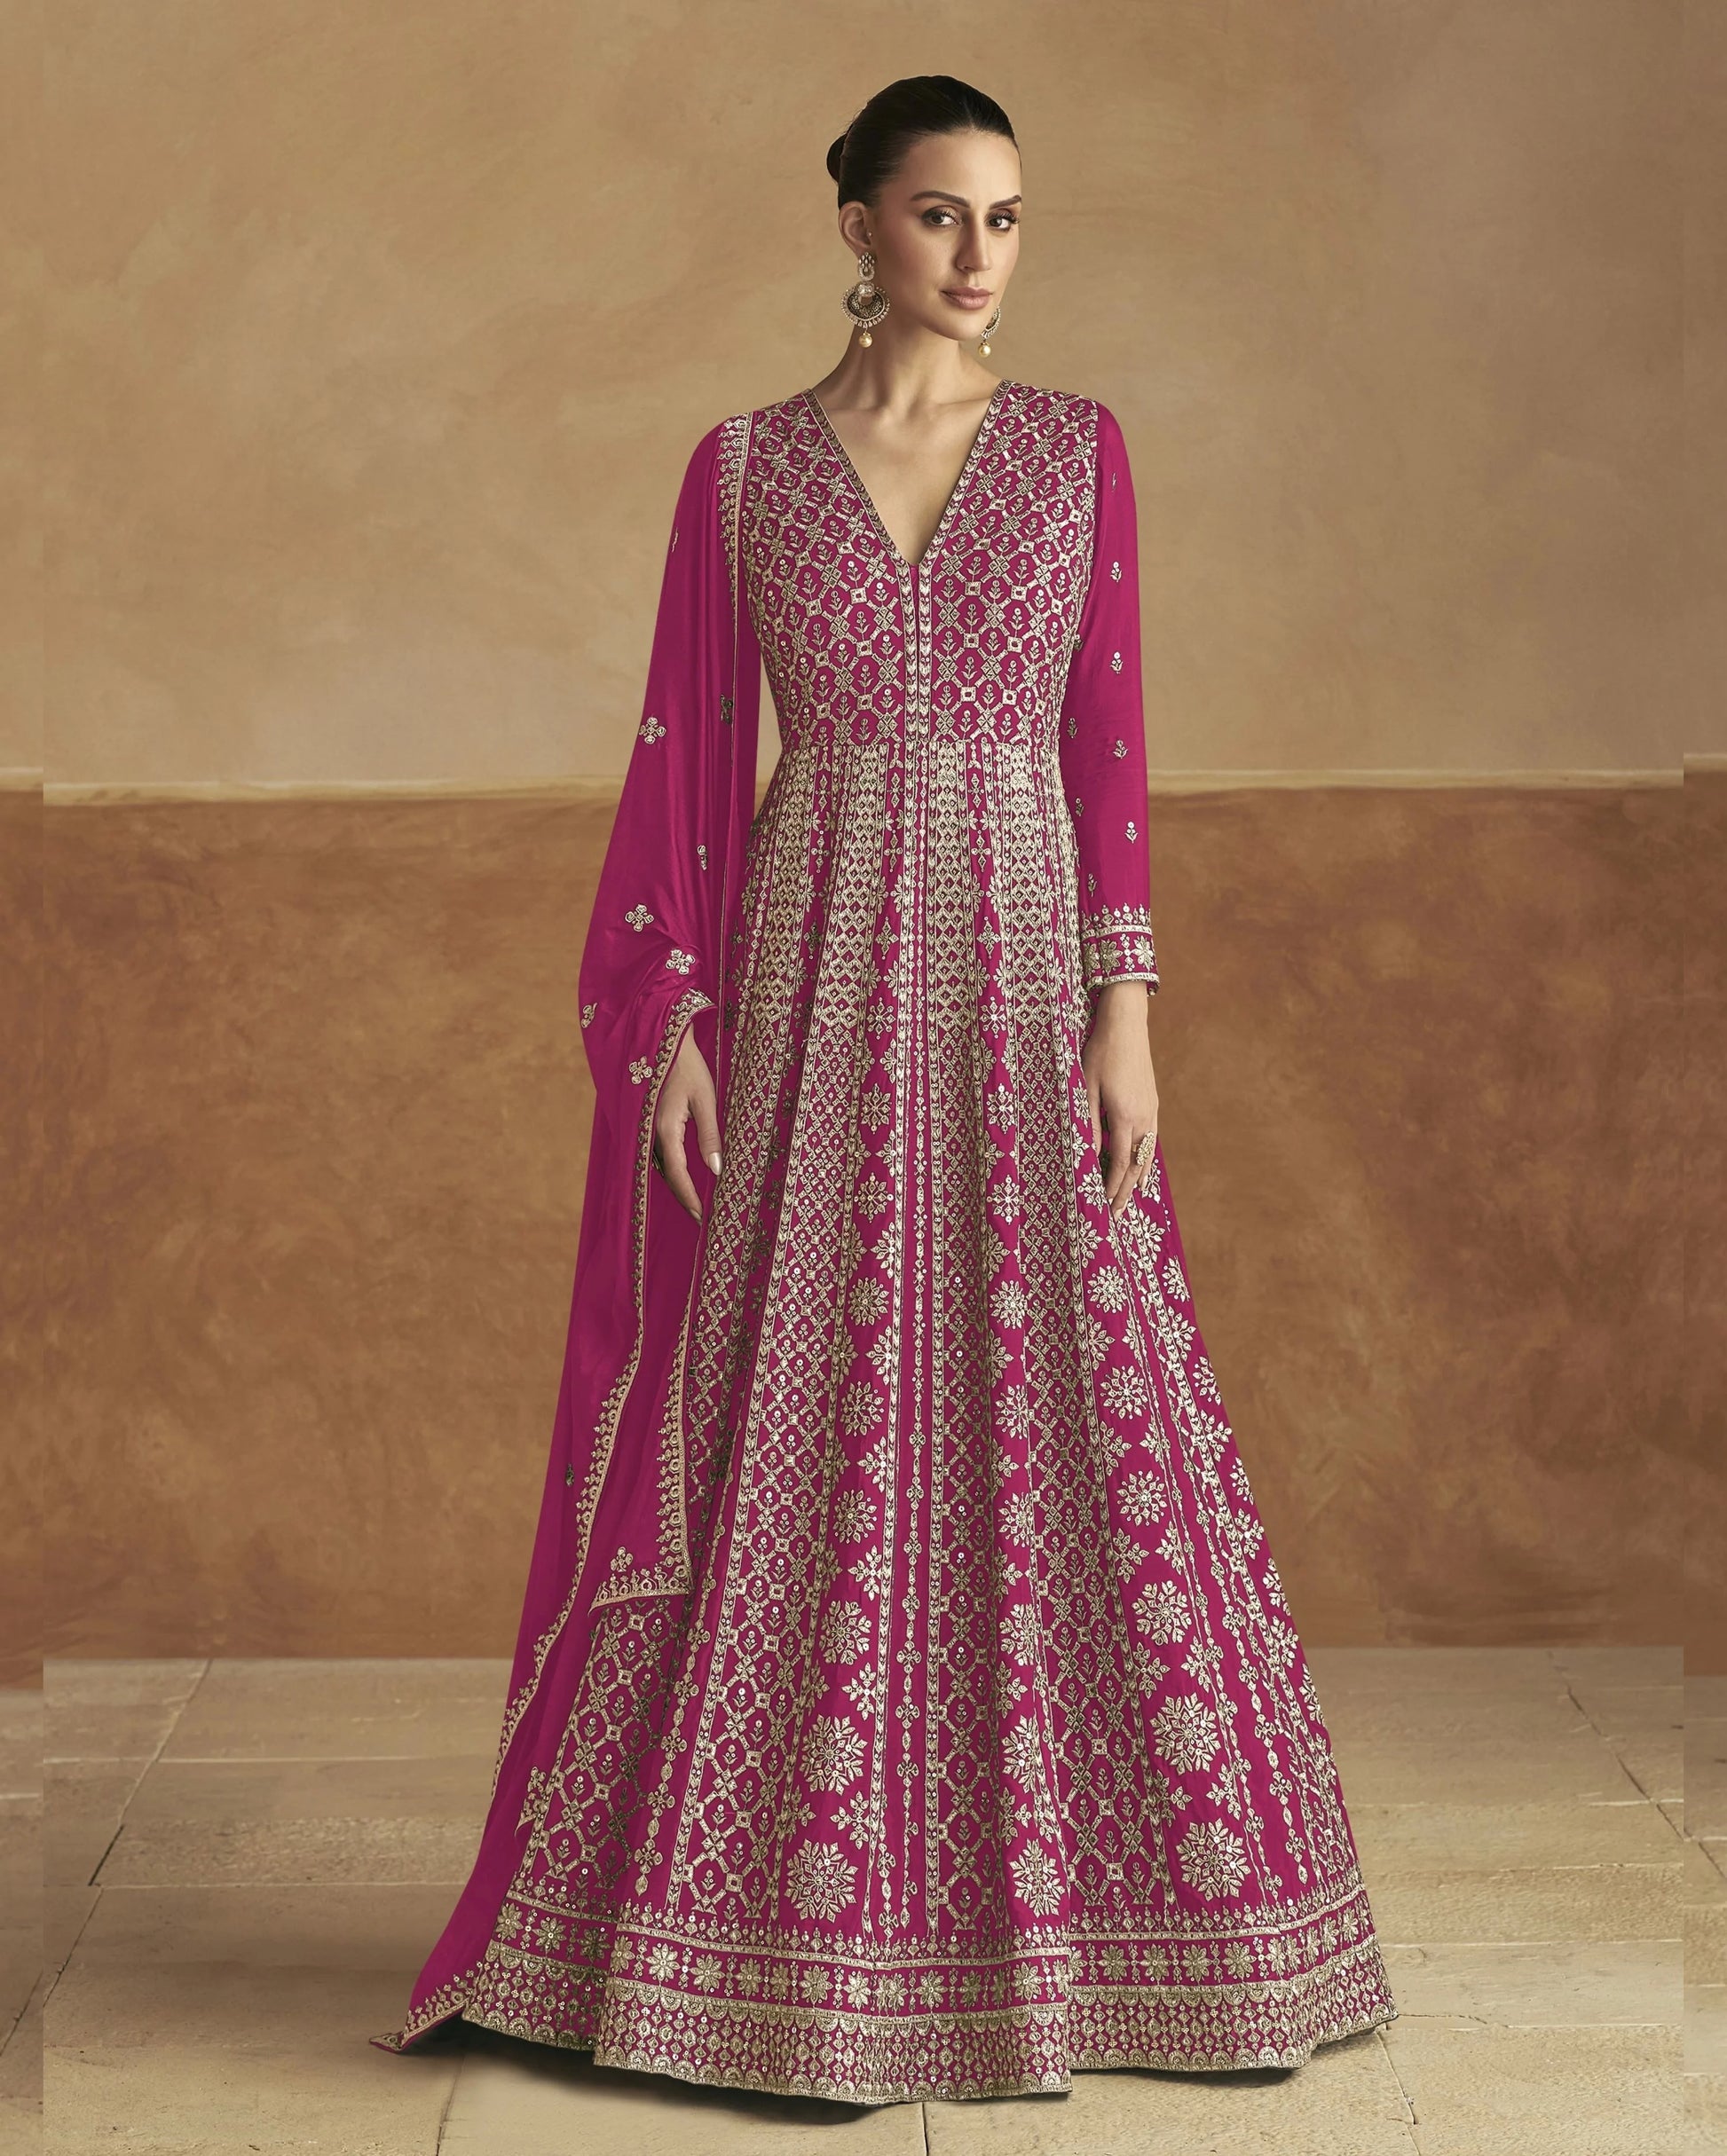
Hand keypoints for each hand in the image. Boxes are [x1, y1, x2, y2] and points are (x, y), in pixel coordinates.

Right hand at [651, 1025, 721, 1222]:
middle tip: (700, 1218)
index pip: (678, 1175)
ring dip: (676, 1184)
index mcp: (664, 1128)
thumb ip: (710, 1135)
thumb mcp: (705, 1099)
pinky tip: (682, 1176)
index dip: (690, 1197)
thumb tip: (717, 1169)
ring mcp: (644, 1128)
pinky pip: (656, 1153)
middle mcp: (649, 1133)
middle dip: (683, 1196)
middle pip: (666, 1175)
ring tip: (694, 1202)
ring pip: (659, 1166)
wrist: (660, 1039)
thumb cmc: (687, 1065)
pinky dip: (669, 1169)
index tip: (702, 1217)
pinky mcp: (645, 1122)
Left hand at [1082, 980, 1158, 1220]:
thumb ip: (1088, 1123)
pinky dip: (1147, 1158)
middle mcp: (1143, 1117)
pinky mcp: (1153, 1102)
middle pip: (1137, 1165)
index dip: (1112, 1188)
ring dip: (1138, 1178)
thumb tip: (1087, 1154)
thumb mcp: (1085, 1087)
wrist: (1126, 1024)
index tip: (1105, 1207)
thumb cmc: (1100, 1053)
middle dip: (1126, 1191)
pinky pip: (1151, 1139)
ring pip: (1147, 1153)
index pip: (1120, 1163)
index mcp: (1125, 1116)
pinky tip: (1143, 1167)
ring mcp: (1151, 1110)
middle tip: (1118, 1215)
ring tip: (1132, 1198)